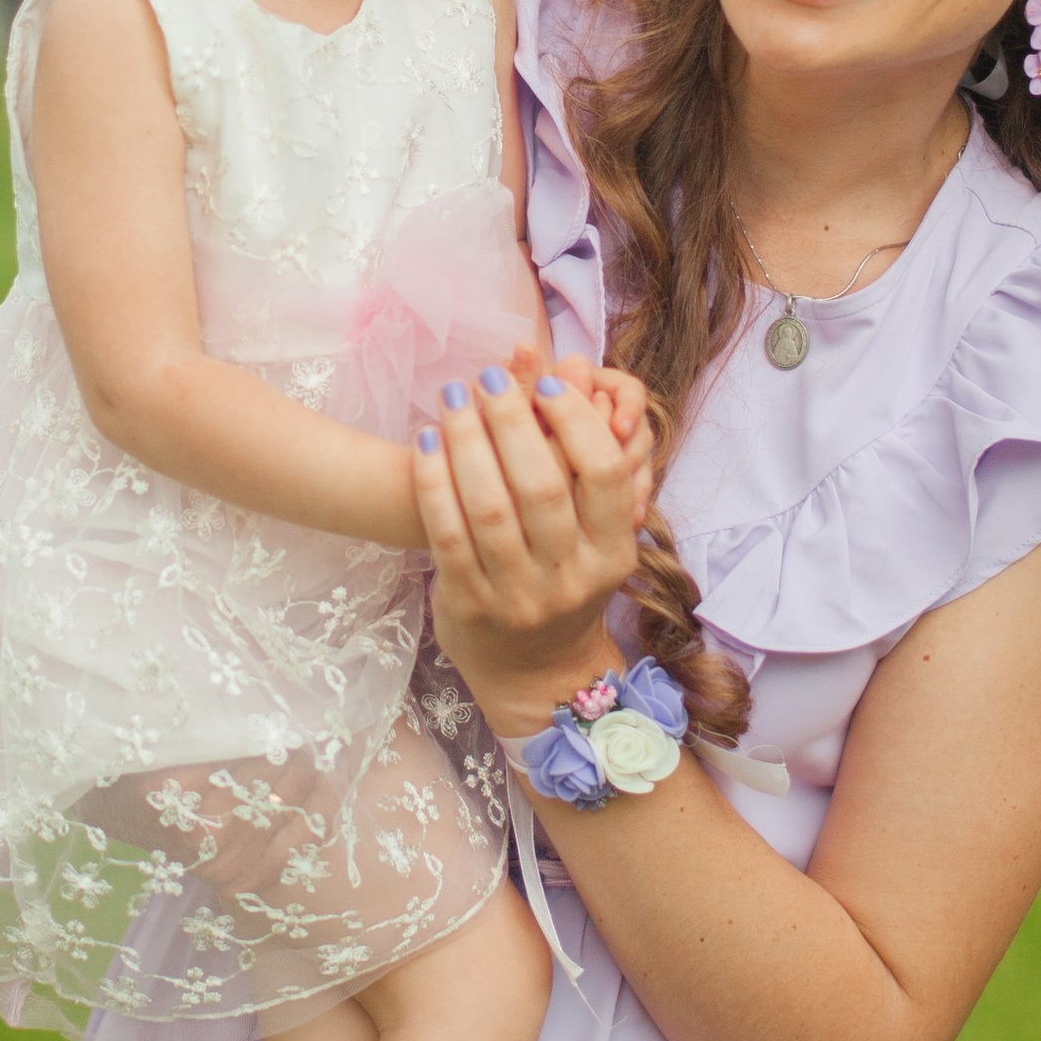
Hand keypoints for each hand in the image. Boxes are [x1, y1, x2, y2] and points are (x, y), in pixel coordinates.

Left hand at [415, 360, 646, 741]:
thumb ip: (585, 461)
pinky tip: (427, 441)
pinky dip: (433, 481)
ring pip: (489, 507)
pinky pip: (446, 532)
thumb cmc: (565, 584)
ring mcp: (518, 596)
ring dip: (466, 441)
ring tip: (452, 397)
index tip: (547, 385)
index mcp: (613, 553)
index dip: (576, 422)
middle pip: (542, 485)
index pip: (605, 474)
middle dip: (511, 421)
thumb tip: (574, 367)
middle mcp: (570, 578)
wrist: (536, 673)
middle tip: (487, 378)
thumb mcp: (594, 536)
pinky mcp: (469, 604)